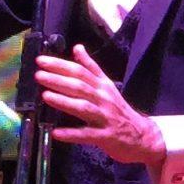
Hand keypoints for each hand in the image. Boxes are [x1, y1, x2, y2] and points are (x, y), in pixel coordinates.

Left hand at [36, 46, 166, 167]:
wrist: (143, 136)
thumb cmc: (119, 111)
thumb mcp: (107, 86)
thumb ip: (91, 67)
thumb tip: (77, 47)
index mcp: (103, 86)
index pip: (81, 71)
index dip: (61, 65)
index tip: (41, 61)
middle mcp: (104, 99)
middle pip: (81, 86)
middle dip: (59, 80)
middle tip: (39, 75)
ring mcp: (105, 118)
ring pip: (84, 107)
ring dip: (64, 101)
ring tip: (46, 96)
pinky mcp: (106, 136)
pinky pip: (87, 135)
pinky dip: (72, 134)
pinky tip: (57, 133)